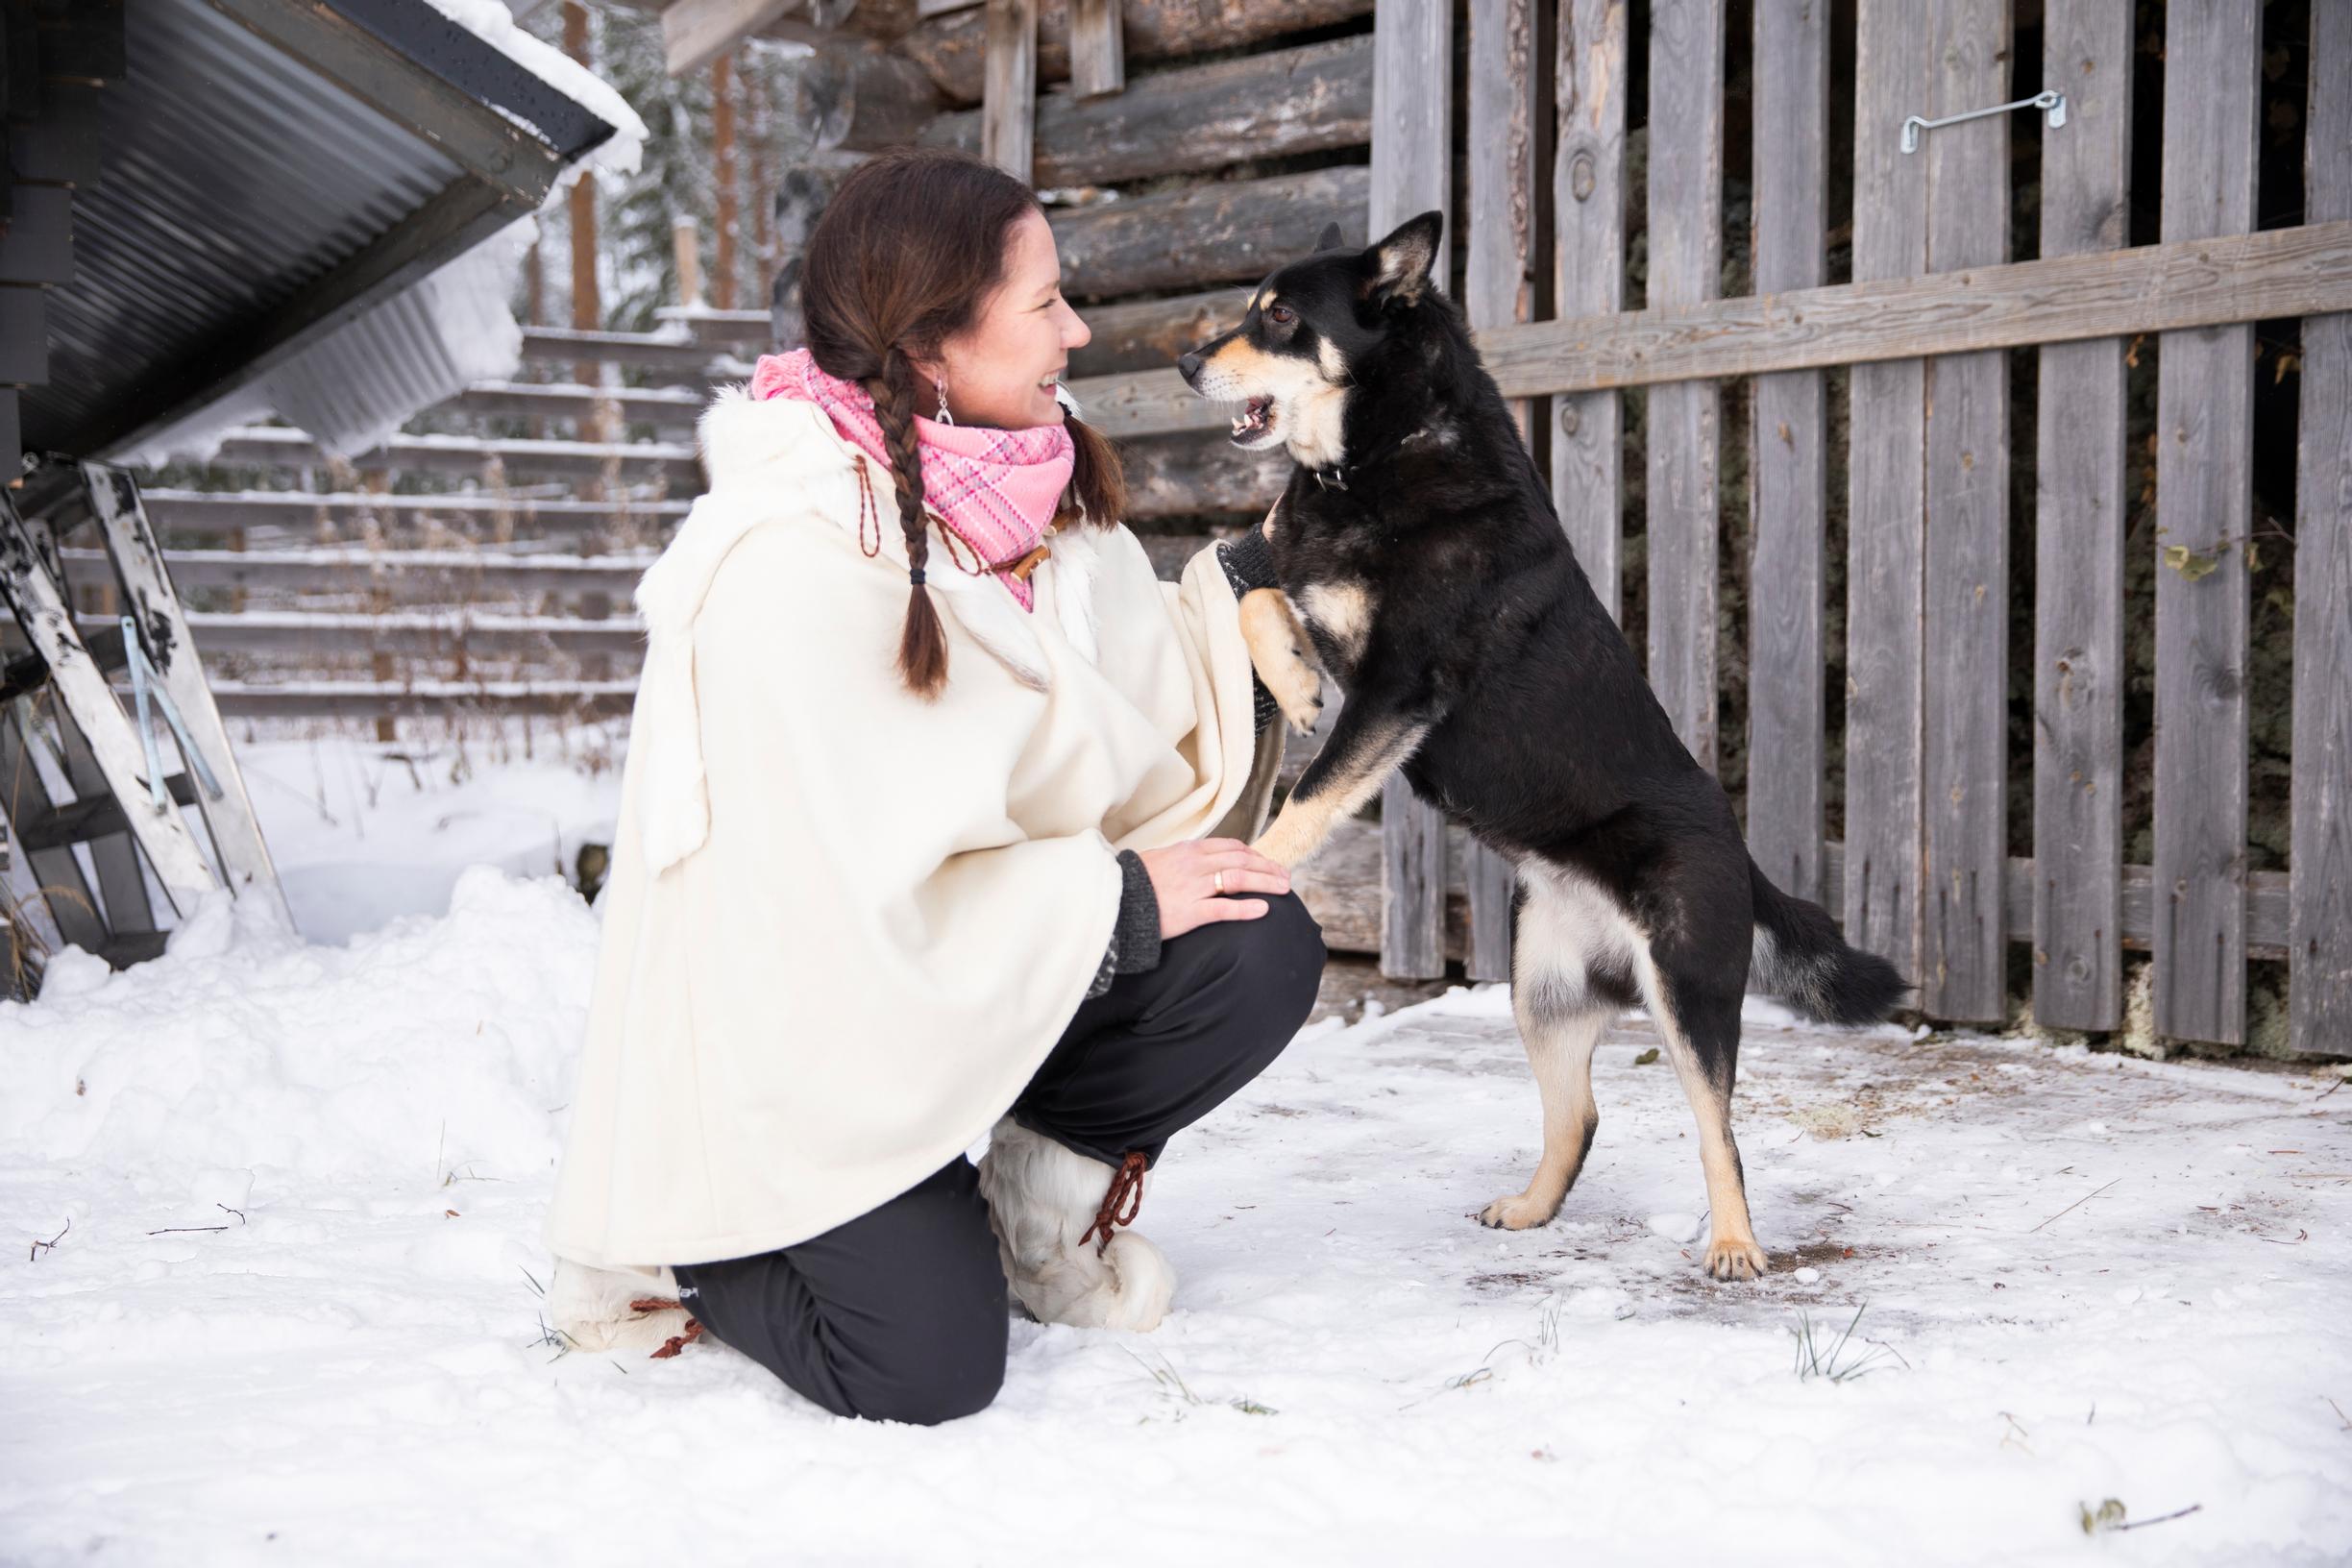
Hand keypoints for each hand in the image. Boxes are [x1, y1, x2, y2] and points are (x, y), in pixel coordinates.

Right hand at [1136, 838, 1291, 939]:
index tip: (1268, 863)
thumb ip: (1183, 858)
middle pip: (1242, 861)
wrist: (1113, 899)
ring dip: (1266, 883)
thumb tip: (1201, 859)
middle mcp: (1195, 864)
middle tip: (1285, 878)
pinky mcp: (1190, 912)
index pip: (1232, 847)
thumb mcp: (1160, 859)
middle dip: (1268, 868)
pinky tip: (1264, 910)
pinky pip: (1224, 908)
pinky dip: (1247, 908)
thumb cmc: (1133, 882)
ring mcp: (1194, 887)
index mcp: (1189, 850)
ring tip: (1283, 890)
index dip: (1255, 855)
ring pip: (1239, 879)